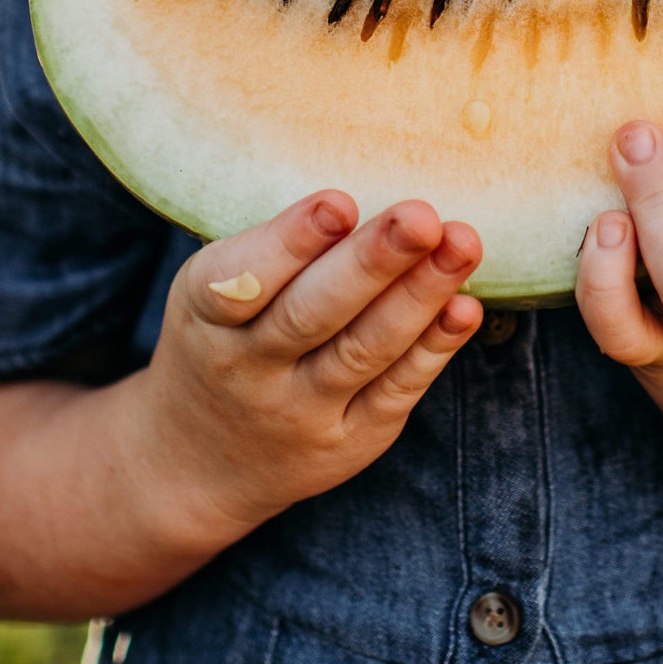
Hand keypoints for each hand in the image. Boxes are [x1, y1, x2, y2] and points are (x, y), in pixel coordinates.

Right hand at [137, 192, 482, 539]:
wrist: (198, 462)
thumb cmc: (223, 339)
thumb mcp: (213, 292)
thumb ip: (275, 250)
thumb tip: (364, 201)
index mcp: (204, 318)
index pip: (239, 282)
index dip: (290, 243)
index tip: (340, 202)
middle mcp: (247, 370)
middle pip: (311, 315)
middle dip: (371, 263)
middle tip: (420, 217)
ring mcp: (299, 413)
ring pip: (365, 350)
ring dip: (420, 295)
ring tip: (462, 244)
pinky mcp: (349, 442)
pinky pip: (397, 389)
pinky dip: (435, 346)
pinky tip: (464, 306)